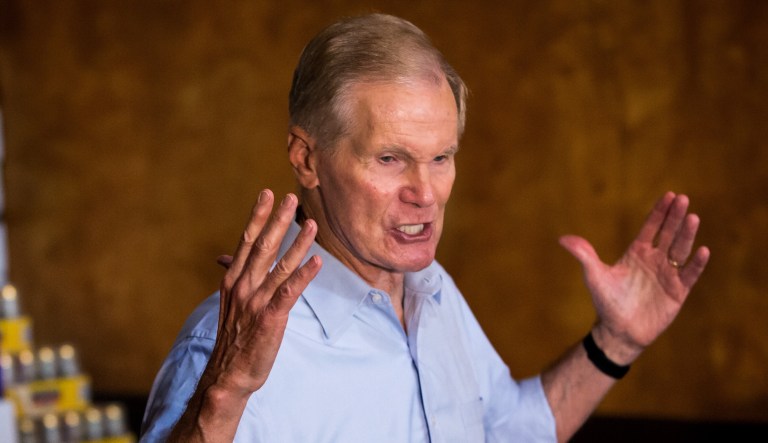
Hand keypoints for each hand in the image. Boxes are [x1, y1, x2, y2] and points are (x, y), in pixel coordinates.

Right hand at [205, 190, 321, 396]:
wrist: (228, 372)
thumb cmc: (233, 338)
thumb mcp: (230, 303)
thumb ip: (235, 277)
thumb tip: (228, 258)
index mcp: (232, 280)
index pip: (246, 240)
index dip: (258, 216)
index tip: (267, 194)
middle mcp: (242, 286)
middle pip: (262, 245)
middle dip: (278, 220)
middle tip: (291, 198)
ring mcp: (256, 301)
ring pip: (280, 265)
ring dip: (297, 243)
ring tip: (312, 224)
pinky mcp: (271, 316)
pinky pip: (290, 291)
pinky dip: (304, 274)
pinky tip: (316, 260)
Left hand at [559, 192, 709, 362]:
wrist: (618, 331)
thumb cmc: (607, 302)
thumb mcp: (594, 275)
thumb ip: (583, 255)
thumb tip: (562, 239)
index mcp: (636, 252)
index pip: (651, 227)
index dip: (659, 212)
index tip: (669, 195)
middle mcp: (654, 260)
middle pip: (668, 233)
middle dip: (675, 217)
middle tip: (683, 198)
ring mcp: (667, 275)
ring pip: (680, 250)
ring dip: (686, 234)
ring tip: (692, 217)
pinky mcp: (678, 292)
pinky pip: (689, 274)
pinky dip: (696, 263)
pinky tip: (702, 250)